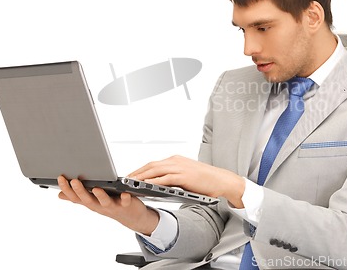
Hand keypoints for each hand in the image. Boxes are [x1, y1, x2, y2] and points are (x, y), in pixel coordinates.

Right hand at [57, 175, 158, 234]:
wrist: (132, 217)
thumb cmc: (111, 205)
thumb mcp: (92, 201)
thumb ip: (78, 197)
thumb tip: (60, 194)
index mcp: (91, 202)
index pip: (75, 197)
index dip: (66, 189)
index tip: (59, 177)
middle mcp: (99, 206)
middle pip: (87, 200)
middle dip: (79, 191)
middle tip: (73, 181)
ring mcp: (113, 206)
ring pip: (104, 202)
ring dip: (100, 196)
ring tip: (96, 188)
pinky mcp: (126, 205)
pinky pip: (125, 202)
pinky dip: (124, 198)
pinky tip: (124, 193)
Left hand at [129, 155, 245, 207]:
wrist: (222, 180)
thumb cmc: (206, 180)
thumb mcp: (186, 176)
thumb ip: (173, 177)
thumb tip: (160, 183)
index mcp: (176, 160)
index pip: (154, 164)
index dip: (141, 169)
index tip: (130, 175)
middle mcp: (176, 161)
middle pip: (151, 165)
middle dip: (137, 172)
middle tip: (125, 179)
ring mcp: (180, 168)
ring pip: (155, 170)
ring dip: (141, 176)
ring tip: (130, 182)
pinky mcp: (184, 176)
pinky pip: (164, 179)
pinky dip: (153, 181)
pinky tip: (145, 185)